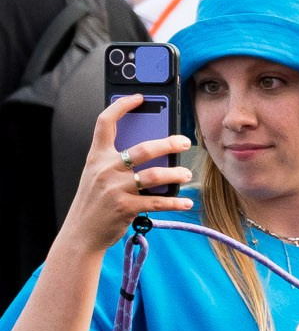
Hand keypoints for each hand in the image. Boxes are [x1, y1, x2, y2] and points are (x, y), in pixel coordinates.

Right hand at [63, 102, 192, 256]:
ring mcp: (115, 188)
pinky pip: (156, 202)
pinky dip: (174, 202)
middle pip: (141, 149)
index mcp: (96, 156)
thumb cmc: (93, 202)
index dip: (121, 106)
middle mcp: (105, 169)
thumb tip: (149, 150)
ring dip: (174, 174)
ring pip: (153, 176)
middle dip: (167, 144)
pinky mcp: (125, 207)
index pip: (105, 122)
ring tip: (186, 174)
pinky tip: (185, 202)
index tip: (138, 97)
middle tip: (184, 142)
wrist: (81, 232)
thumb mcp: (96, 175)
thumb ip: (114, 161)